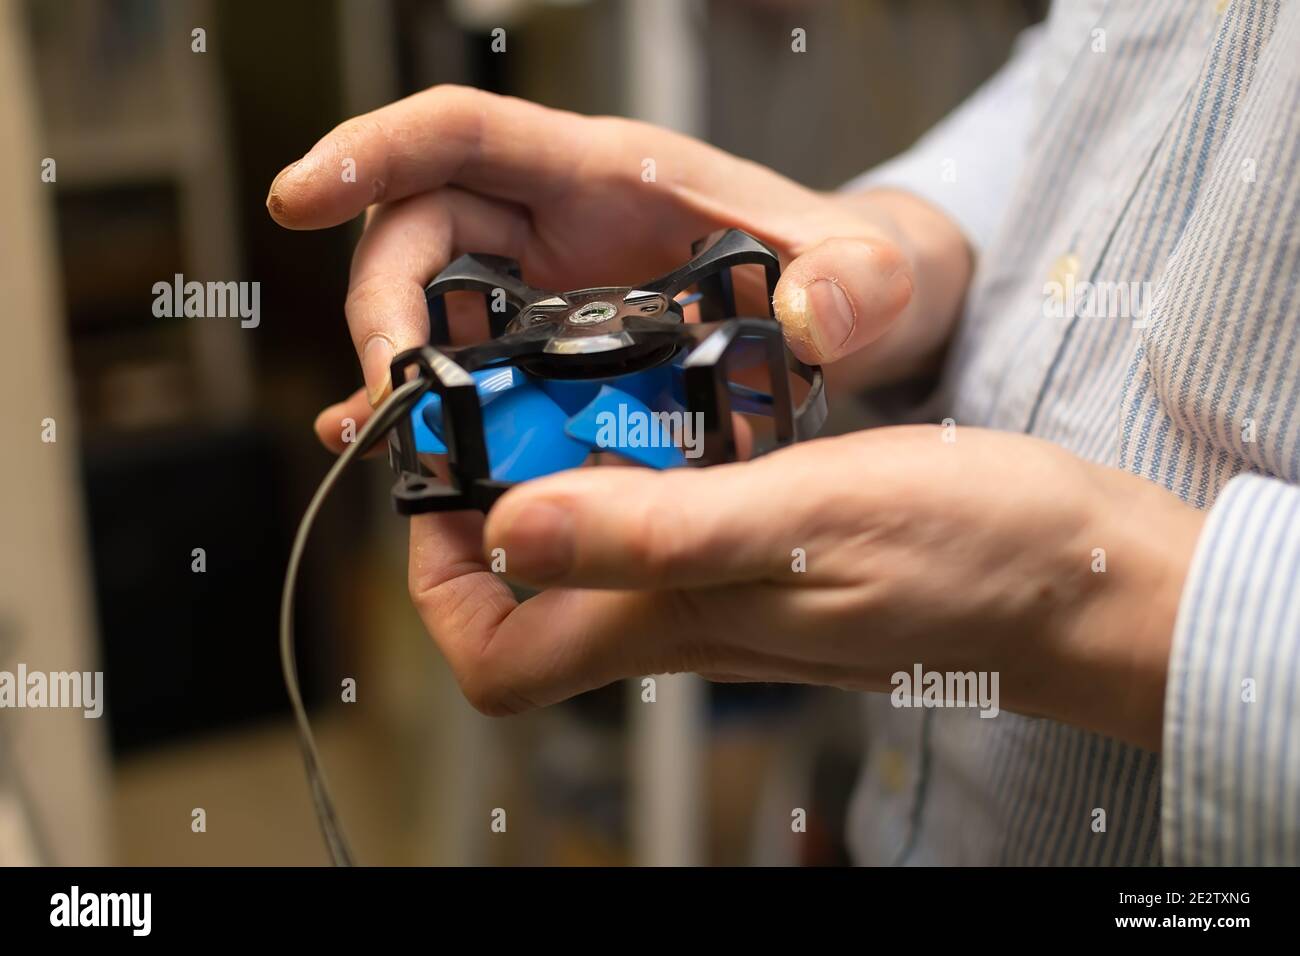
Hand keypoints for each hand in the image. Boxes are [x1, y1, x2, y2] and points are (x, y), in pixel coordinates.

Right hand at [265, 85, 970, 448]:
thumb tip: (809, 317)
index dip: (372, 151)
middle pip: (421, 232)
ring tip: (377, 434)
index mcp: (608, 173)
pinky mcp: (555, 346)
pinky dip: (434, 404)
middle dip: (385, 306)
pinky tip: (413, 456)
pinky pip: (469, 365)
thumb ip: (858, 287)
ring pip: (432, 304)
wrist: (854, 313)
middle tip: (390, 393)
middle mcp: (560, 222)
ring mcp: (551, 285)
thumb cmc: (850, 270)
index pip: (463, 134)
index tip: (298, 197)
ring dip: (396, 367)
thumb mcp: (871, 275)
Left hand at [407, 425, 1202, 750]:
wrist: (1082, 576)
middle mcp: (686, 617)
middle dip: (490, 494)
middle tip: (505, 391)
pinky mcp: (774, 548)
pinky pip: (672, 512)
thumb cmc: (971, 556)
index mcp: (676, 622)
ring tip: (574, 372)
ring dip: (563, 462)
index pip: (499, 659)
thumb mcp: (804, 520)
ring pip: (596, 543)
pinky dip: (645, 452)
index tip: (448, 478)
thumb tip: (507, 532)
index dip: (440, 581)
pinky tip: (675, 389)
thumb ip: (654, 533)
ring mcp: (730, 586)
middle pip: (530, 593)